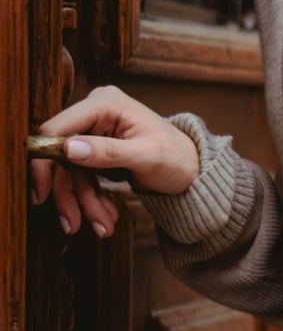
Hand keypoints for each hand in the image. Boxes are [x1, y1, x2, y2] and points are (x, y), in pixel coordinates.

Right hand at [28, 84, 200, 238]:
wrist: (193, 170)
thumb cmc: (178, 157)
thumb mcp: (146, 156)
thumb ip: (108, 151)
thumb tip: (68, 149)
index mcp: (106, 104)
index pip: (58, 129)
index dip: (44, 160)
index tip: (41, 194)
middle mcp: (95, 113)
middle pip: (60, 156)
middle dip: (68, 193)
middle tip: (72, 225)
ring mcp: (94, 132)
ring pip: (70, 173)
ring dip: (82, 203)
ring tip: (103, 227)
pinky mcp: (95, 151)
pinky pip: (81, 178)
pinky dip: (91, 200)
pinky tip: (106, 218)